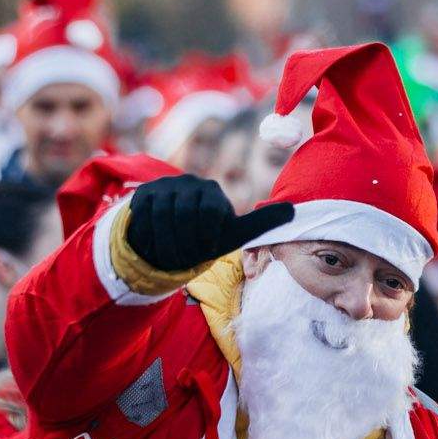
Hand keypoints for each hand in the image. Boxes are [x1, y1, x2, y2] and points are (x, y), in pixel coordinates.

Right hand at [125, 174, 294, 272]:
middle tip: (186, 256)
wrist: (170, 241)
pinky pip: (144, 216)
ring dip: (167, 243)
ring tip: (172, 254)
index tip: (207, 246)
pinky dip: (151, 237)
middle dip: (186, 243)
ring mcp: (164, 186)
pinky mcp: (144, 194)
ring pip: (162, 215)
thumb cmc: (206, 237)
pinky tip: (156, 243)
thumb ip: (262, 222)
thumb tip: (293, 210)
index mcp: (212, 191)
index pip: (209, 212)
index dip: (206, 237)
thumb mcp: (234, 234)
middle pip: (184, 214)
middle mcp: (188, 182)